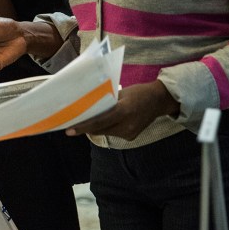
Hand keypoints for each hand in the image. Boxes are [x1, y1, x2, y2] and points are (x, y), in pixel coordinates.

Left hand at [65, 81, 179, 140]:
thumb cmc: (138, 92)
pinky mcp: (131, 137)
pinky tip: (100, 121)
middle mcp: (127, 125)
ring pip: (105, 132)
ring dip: (95, 127)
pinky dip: (105, 128)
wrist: (159, 101)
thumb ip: (105, 102)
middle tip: (71, 124)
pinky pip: (112, 133)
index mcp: (124, 111)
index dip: (83, 126)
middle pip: (99, 129)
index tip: (69, 130)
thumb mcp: (121, 93)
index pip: (99, 122)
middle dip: (85, 127)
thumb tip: (87, 107)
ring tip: (84, 120)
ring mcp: (130, 133)